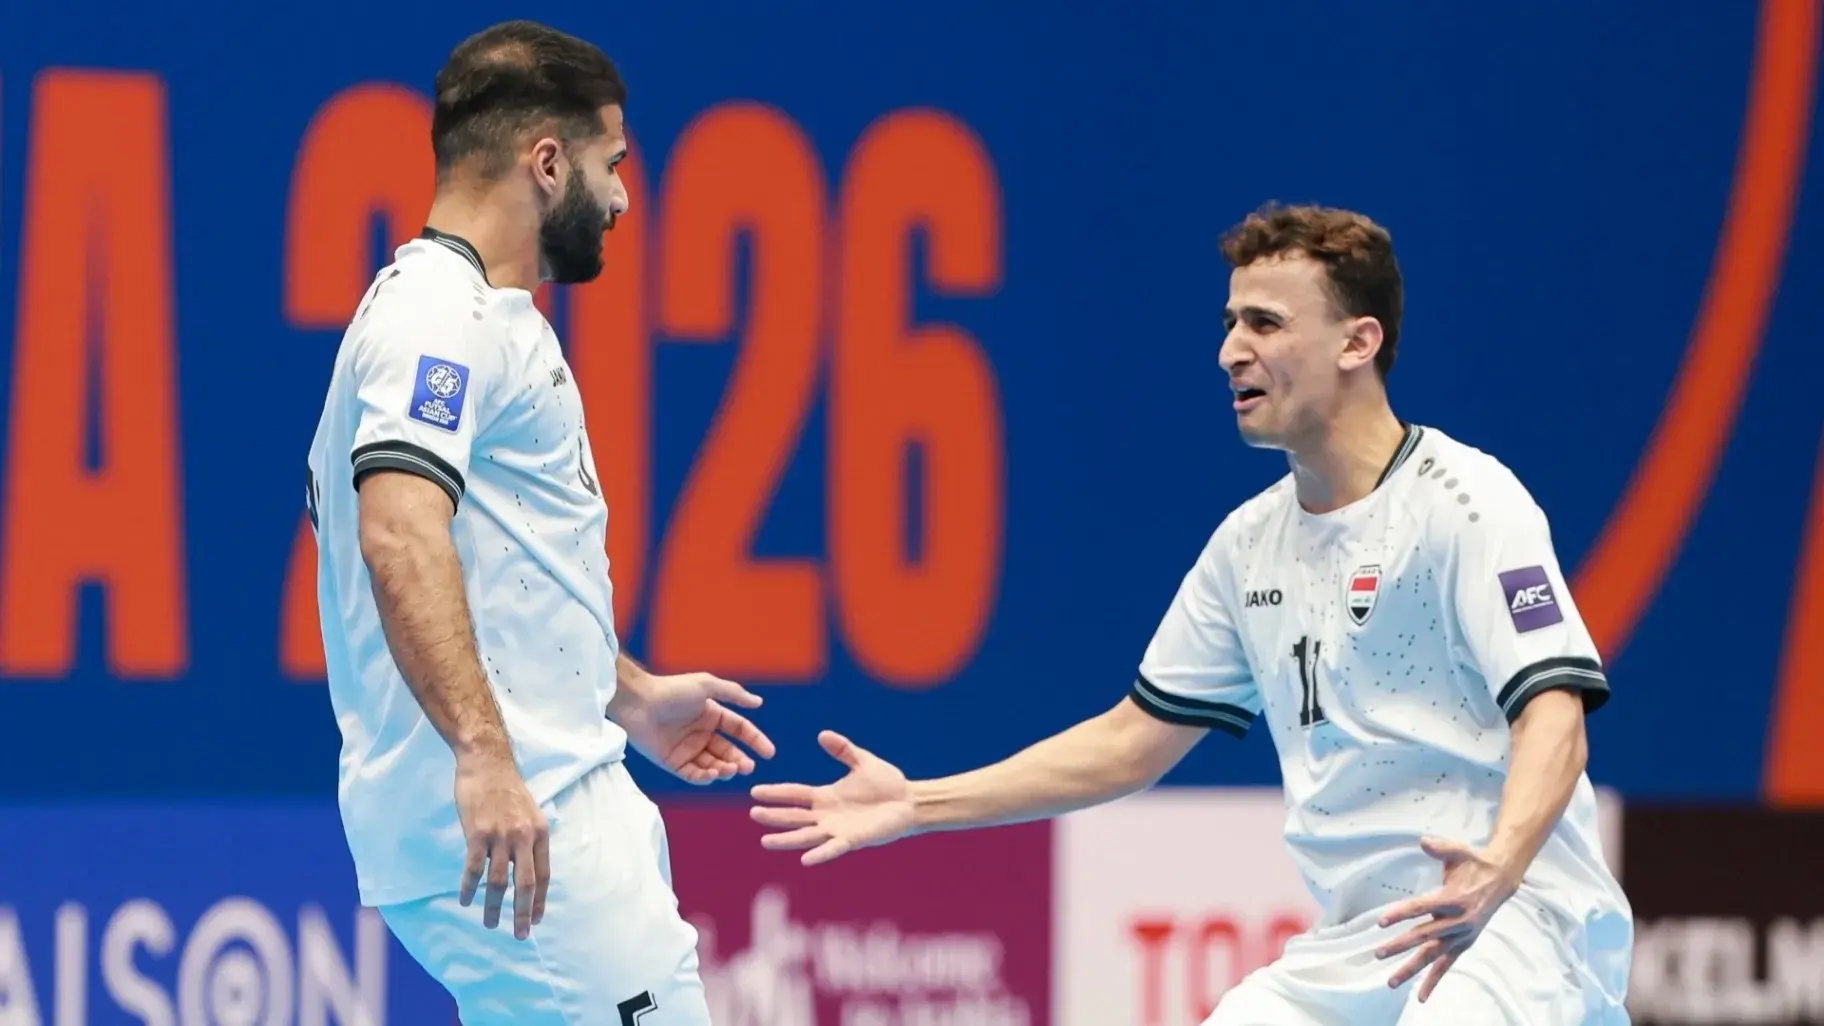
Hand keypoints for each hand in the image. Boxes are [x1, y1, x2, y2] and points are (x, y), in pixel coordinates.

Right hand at [453, 752, 548, 939]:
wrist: (487, 762)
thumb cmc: (507, 788)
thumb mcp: (530, 812)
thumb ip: (530, 838)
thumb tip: (528, 866)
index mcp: (540, 833)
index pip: (544, 875)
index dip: (541, 901)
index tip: (537, 920)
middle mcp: (524, 837)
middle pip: (525, 885)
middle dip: (523, 914)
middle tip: (520, 935)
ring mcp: (501, 836)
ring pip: (498, 882)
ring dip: (494, 908)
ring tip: (490, 924)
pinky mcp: (478, 833)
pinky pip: (474, 869)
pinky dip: (469, 888)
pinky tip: (465, 901)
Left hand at [614, 671, 775, 783]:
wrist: (638, 702)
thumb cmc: (671, 690)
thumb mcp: (706, 685)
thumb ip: (734, 694)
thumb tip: (759, 703)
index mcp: (712, 715)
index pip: (740, 730)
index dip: (756, 741)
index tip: (770, 753)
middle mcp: (702, 733)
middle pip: (729, 752)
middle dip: (741, 761)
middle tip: (748, 768)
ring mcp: (687, 749)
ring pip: (713, 766)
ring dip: (725, 769)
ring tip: (730, 769)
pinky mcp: (672, 763)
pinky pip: (693, 775)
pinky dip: (705, 777)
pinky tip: (713, 774)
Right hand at [749, 731, 916, 865]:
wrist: (910, 801)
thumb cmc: (888, 783)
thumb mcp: (863, 761)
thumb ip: (843, 749)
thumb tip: (822, 734)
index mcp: (826, 796)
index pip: (795, 794)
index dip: (776, 793)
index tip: (754, 791)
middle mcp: (827, 815)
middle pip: (794, 816)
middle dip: (774, 816)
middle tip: (753, 814)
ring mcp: (838, 829)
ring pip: (806, 836)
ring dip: (786, 839)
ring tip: (765, 840)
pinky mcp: (853, 840)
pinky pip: (833, 848)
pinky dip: (820, 854)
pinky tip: (805, 859)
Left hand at [1374, 837, 1522, 1000]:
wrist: (1501, 880)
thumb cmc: (1474, 864)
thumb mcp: (1459, 851)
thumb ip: (1441, 848)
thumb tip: (1424, 841)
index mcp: (1453, 898)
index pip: (1422, 907)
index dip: (1401, 914)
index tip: (1381, 921)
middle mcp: (1457, 920)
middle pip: (1424, 935)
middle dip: (1400, 945)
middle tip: (1378, 952)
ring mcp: (1461, 935)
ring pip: (1433, 955)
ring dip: (1412, 969)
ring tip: (1391, 981)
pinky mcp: (1463, 943)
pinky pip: (1447, 965)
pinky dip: (1434, 981)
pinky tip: (1421, 996)